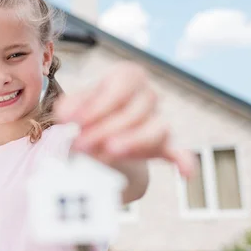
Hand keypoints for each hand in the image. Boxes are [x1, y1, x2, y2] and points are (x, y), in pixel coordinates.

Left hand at [55, 61, 193, 178]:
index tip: (74, 122)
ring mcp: (158, 119)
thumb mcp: (73, 106)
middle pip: (134, 111)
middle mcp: (148, 95)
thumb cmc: (87, 115)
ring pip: (155, 130)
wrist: (99, 136)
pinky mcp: (163, 145)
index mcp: (128, 77)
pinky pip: (178, 152)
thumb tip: (66, 115)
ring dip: (132, 142)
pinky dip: (183, 161)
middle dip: (105, 129)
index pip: (118, 89)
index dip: (96, 106)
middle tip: (81, 145)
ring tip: (109, 152)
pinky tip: (185, 173)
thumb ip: (69, 107)